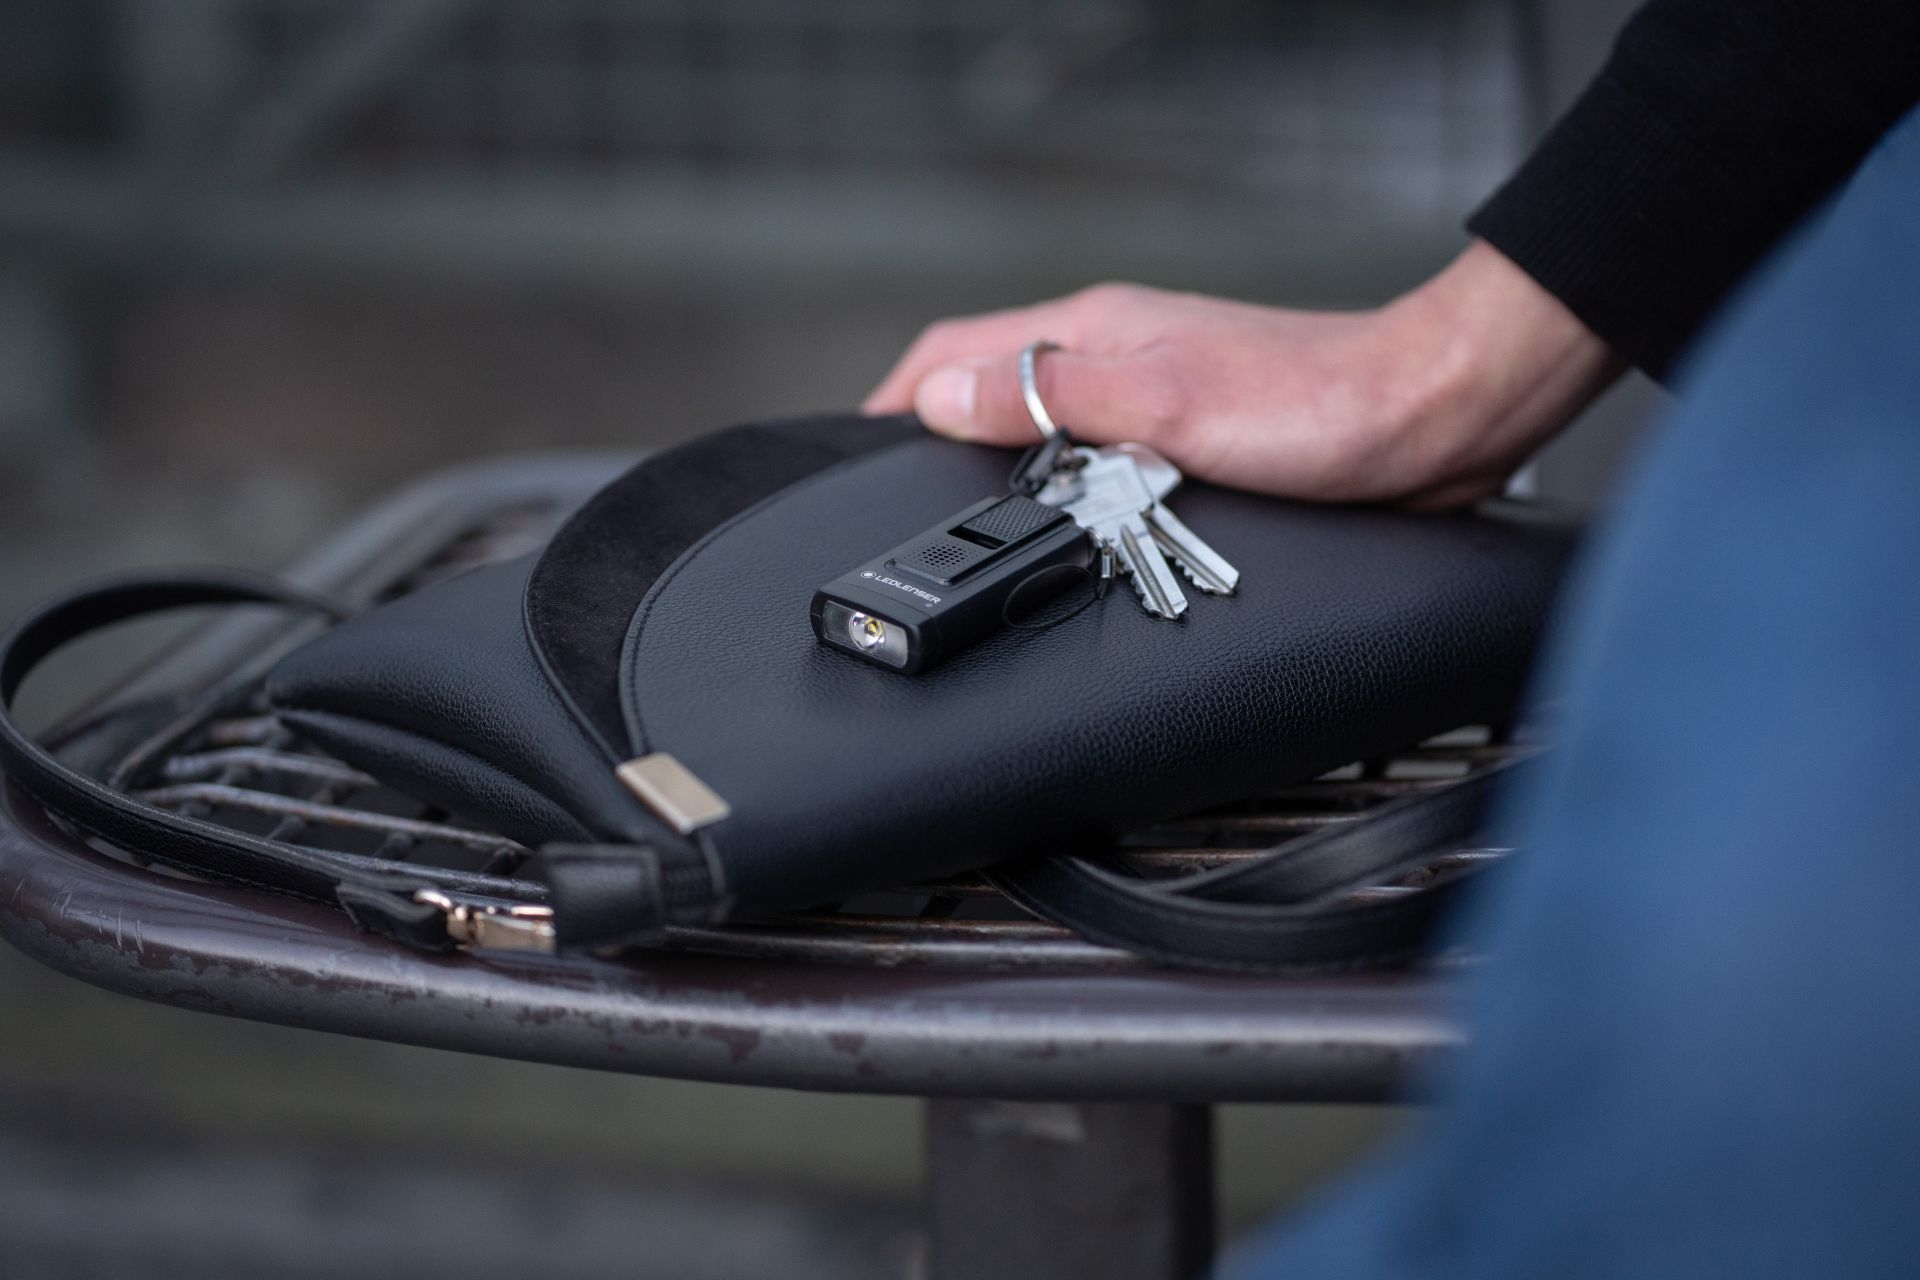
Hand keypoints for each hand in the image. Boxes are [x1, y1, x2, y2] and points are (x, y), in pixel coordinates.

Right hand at [863, 240, 1623, 508]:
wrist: (1432, 419)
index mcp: (1096, 330)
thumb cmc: (1321, 407)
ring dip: (1006, 468)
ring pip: (1047, 425)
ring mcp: (1156, 392)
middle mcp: (1119, 353)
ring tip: (978, 527)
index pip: (958, 351)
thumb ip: (1053, 395)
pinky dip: (1066, 489)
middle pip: (994, 387)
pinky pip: (1100, 457)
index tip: (858, 455)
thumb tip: (946, 398)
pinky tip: (1074, 528)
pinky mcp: (1196, 435)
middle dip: (938, 438)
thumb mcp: (1168, 403)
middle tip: (908, 505)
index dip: (898, 402)